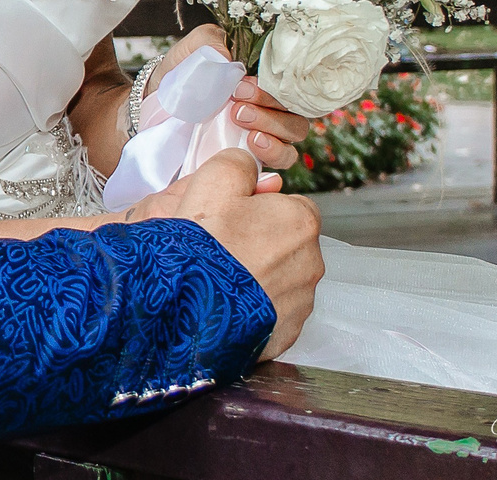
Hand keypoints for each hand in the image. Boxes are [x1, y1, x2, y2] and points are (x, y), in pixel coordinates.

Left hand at [143, 25, 315, 169]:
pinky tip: (254, 143)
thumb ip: (209, 41)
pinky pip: (283, 157)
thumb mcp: (194, 48)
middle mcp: (272, 103)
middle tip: (236, 106)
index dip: (272, 85)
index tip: (240, 84)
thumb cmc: (185, 72)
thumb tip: (228, 57)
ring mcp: (267, 130)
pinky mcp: (257, 154)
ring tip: (240, 121)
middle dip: (268, 107)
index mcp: (264, 76)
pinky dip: (274, 152)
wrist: (159, 102)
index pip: (289, 80)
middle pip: (294, 108)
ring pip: (293, 132)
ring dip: (271, 128)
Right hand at [172, 150, 322, 361]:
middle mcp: (311, 263)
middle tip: (221, 246)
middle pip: (287, 244)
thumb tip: (248, 162)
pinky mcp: (285, 334)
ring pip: (281, 280)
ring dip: (257, 277)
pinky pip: (272, 314)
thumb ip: (238, 162)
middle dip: (261, 243)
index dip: (258, 208)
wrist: (185, 308)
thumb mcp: (214, 180)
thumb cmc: (201, 243)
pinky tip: (226, 302)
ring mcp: (300, 303)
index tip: (232, 216)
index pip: (290, 205)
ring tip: (220, 277)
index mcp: (301, 221)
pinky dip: (253, 309)